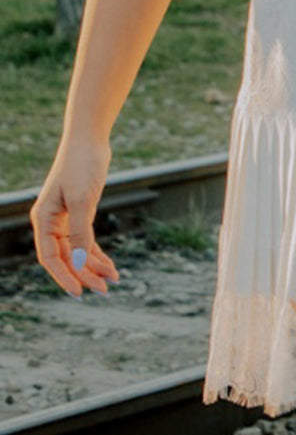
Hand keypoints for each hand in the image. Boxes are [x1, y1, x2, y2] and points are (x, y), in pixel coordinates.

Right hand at [30, 137, 120, 298]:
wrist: (90, 141)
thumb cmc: (81, 165)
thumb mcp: (82, 201)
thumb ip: (80, 233)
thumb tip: (79, 262)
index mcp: (43, 219)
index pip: (49, 257)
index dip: (63, 276)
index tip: (79, 293)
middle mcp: (51, 222)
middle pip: (65, 258)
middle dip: (83, 275)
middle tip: (104, 290)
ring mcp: (65, 220)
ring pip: (77, 252)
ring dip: (94, 267)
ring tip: (113, 280)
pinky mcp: (80, 215)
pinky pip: (87, 242)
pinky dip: (98, 255)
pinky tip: (111, 268)